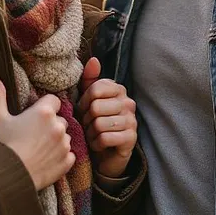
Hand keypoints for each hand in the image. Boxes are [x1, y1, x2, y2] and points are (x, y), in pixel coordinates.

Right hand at [0, 73, 73, 190]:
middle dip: (51, 125)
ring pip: (65, 137)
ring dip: (57, 141)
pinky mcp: (67, 162)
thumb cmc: (3, 145)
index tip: (35, 116)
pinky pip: (69, 155)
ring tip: (39, 149)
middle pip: (60, 119)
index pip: (54, 100)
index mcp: (44, 112)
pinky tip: (46, 160)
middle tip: (35, 134)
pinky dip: (61, 157)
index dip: (45, 107)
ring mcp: (64, 144)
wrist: (7, 176)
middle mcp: (58, 126)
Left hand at [78, 58, 137, 178]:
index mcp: (118, 89)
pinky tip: (99, 145)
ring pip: (99, 124)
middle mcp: (128, 102)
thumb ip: (89, 80)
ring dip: (91, 134)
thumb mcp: (89, 101)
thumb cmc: (95, 123)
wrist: (106, 154)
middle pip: (95, 107)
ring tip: (93, 135)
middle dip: (86, 120)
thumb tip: (94, 60)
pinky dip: (97, 144)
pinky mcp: (131, 138)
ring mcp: (132, 120)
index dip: (83, 102)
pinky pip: (105, 138)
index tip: (84, 110)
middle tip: (88, 126)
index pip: (95, 89)